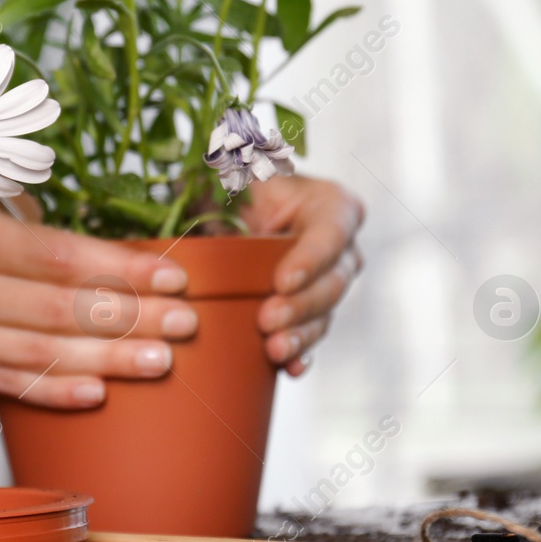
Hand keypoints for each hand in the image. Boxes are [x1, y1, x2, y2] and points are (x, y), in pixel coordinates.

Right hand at [0, 177, 196, 408]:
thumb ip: (9, 202)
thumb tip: (84, 219)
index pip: (55, 257)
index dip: (119, 270)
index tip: (171, 275)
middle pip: (56, 311)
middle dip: (130, 319)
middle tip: (186, 323)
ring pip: (37, 354)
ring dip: (107, 360)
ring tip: (162, 362)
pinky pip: (6, 383)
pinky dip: (53, 390)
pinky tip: (99, 393)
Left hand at [240, 174, 363, 375]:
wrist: (228, 209)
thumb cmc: (231, 182)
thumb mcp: (229, 173)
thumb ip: (226, 181)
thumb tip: (200, 205)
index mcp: (331, 205)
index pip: (332, 232)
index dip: (311, 259)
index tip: (281, 281)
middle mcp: (340, 246)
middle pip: (333, 280)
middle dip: (301, 304)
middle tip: (266, 319)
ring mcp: (328, 282)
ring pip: (325, 313)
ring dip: (301, 334)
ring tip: (273, 349)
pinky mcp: (310, 311)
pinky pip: (312, 336)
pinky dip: (301, 353)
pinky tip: (290, 368)